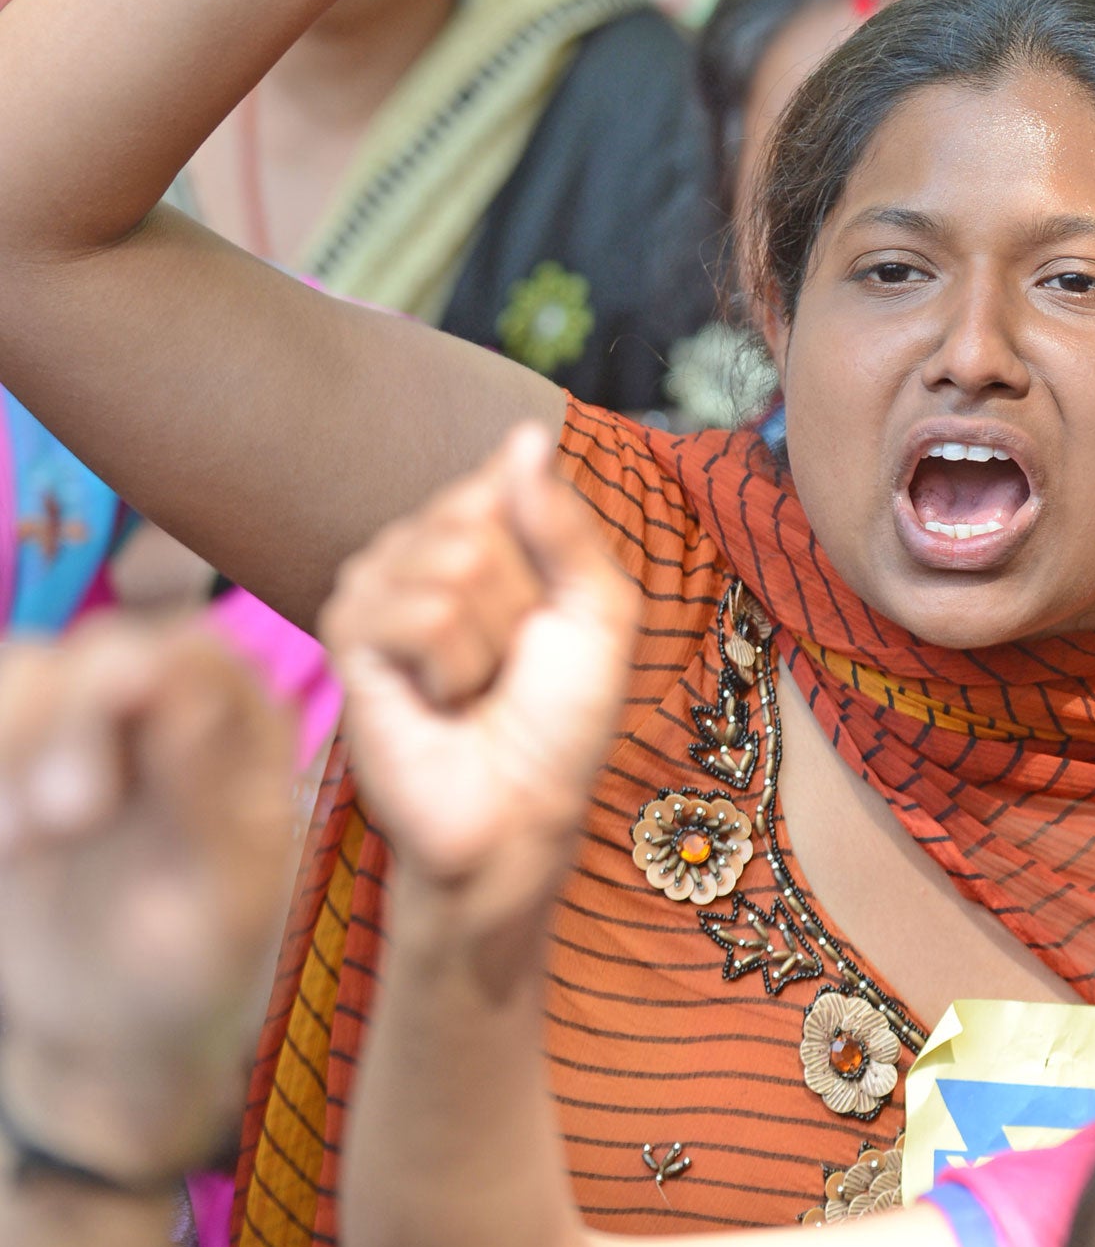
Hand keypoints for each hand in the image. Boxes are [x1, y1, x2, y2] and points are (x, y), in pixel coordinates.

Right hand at [0, 619, 294, 1180]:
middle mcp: (168, 703)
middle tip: (62, 821)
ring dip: (8, 741)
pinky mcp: (22, 753)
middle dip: (65, 720)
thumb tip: (191, 702)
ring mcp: (86, 721)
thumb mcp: (220, 903)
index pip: (197, 652)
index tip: (115, 724)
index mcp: (243, 725)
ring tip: (12, 846)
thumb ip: (205, 800)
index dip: (150, 674)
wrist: (116, 1026)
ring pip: (29, 672)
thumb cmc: (196, 966)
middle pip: (102, 651)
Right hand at [322, 426, 637, 912]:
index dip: (552, 557)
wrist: (519, 810)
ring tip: (475, 688)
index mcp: (468, 529)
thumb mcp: (597, 607)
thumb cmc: (558, 716)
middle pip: (482, 520)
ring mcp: (371, 585)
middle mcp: (412, 546)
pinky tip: (441, 703)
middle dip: (521, 604)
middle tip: (507, 665)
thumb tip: (525, 435)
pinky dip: (456, 669)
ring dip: (490, 643)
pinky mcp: (344, 635)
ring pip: (456, 564)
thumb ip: (563, 522)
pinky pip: (425, 613)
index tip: (546, 618)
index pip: (510, 479)